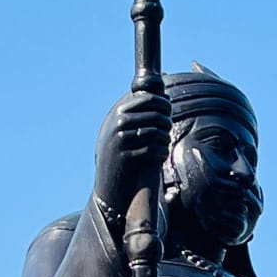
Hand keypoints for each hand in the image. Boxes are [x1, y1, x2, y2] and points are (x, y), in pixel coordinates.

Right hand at [93, 89, 172, 233]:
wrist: (109, 182)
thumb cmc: (121, 152)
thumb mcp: (123, 128)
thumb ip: (137, 112)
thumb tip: (162, 94)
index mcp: (118, 112)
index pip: (148, 99)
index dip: (163, 104)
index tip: (167, 111)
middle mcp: (118, 123)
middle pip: (157, 116)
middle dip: (167, 123)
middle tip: (167, 131)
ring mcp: (121, 140)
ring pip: (158, 133)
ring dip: (165, 140)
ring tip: (163, 144)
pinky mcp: (127, 156)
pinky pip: (155, 149)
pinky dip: (162, 152)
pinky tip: (160, 155)